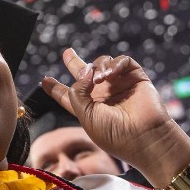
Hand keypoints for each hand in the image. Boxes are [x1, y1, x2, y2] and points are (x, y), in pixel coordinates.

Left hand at [40, 48, 178, 169]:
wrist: (145, 136)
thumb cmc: (114, 133)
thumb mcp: (85, 116)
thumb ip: (77, 92)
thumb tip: (85, 71)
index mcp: (89, 108)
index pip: (69, 95)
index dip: (56, 87)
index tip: (44, 80)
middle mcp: (103, 95)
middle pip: (86, 74)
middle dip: (75, 62)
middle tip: (67, 53)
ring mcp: (120, 85)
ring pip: (102, 64)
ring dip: (97, 67)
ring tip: (98, 79)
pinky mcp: (136, 77)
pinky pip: (123, 61)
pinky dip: (114, 64)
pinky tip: (109, 74)